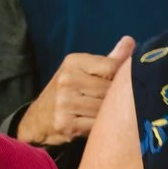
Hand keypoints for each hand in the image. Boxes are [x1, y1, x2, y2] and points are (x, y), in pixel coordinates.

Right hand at [17, 36, 134, 146]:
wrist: (37, 119)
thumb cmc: (66, 92)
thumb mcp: (82, 71)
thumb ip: (108, 60)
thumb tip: (130, 41)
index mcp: (73, 62)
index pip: (111, 66)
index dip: (121, 77)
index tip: (119, 84)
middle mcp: (67, 80)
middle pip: (110, 89)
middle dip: (115, 98)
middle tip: (111, 103)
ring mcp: (65, 102)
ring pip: (104, 109)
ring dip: (108, 115)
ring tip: (102, 114)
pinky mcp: (65, 124)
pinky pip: (96, 126)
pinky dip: (99, 127)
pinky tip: (94, 125)